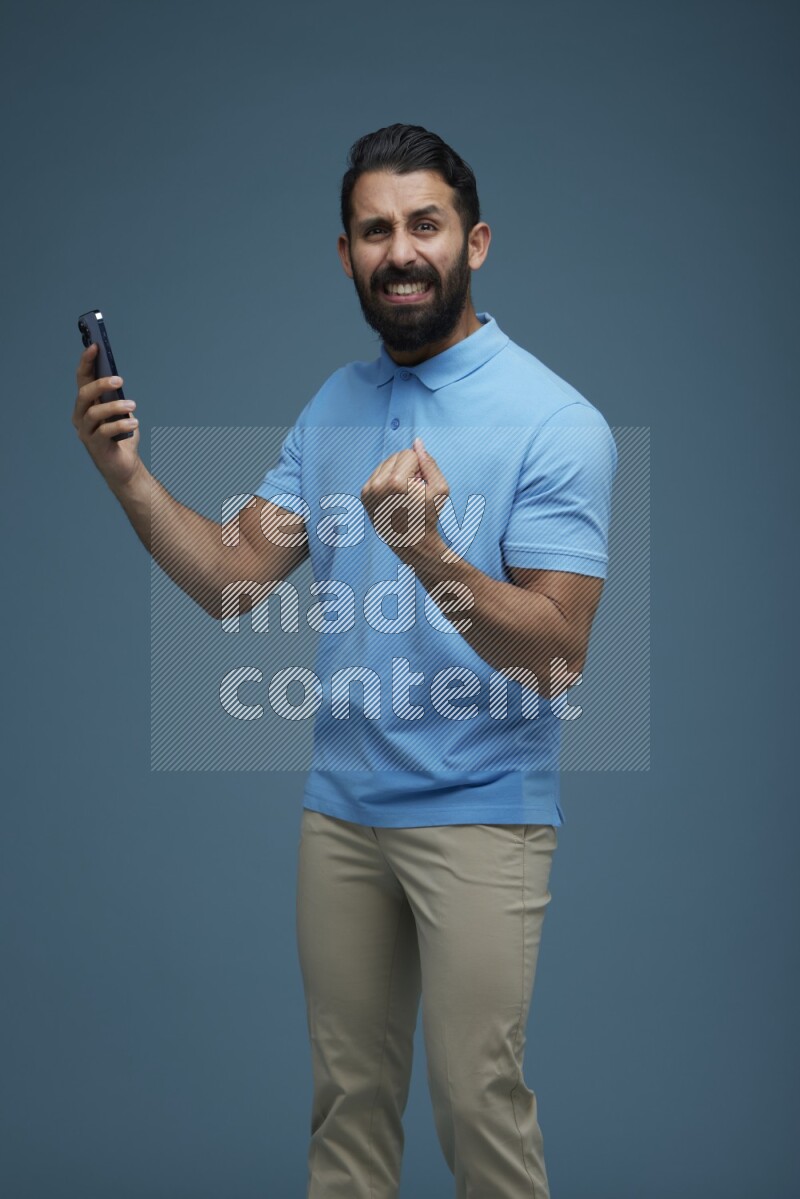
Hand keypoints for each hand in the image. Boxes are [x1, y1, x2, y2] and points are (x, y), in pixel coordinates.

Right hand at [72, 342, 141, 491]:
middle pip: (84, 394)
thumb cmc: (123, 437)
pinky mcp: (95, 446)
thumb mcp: (122, 412)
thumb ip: (118, 397)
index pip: (82, 380)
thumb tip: (117, 379)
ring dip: (114, 406)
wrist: (125, 467)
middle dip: (100, 383)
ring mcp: (85, 432)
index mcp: (86, 405)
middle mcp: (81, 417)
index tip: (95, 346)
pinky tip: (134, 423)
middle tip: (119, 380)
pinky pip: (104, 431)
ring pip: (93, 412)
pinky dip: (121, 424)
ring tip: (132, 405)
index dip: (86, 362)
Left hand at [360, 437, 448, 565]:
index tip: (422, 484)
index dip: (420, 467)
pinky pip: (378, 473)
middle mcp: (377, 484)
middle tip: (414, 489)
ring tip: (404, 493)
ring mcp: (368, 490)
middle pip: (396, 455)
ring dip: (398, 472)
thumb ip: (429, 462)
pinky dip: (388, 479)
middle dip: (408, 467)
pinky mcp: (364, 494)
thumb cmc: (428, 515)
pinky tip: (395, 495)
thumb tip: (417, 442)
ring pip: (386, 463)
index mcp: (395, 482)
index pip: (409, 453)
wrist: (410, 540)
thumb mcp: (440, 489)